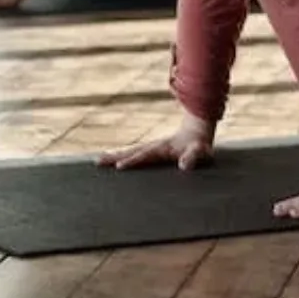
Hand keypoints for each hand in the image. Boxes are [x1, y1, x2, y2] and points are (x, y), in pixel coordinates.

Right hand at [97, 121, 213, 170]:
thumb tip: (184, 166)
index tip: (118, 167)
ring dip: (115, 155)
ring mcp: (152, 148)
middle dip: (116, 156)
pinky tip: (113, 160)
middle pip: (132, 151)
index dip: (133, 161)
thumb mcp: (200, 152)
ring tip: (99, 160)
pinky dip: (122, 156)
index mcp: (163, 148)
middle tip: (98, 161)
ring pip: (130, 151)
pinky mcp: (152, 151)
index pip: (145, 155)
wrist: (198, 131)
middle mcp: (154, 146)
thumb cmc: (200, 145)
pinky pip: (134, 153)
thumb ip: (193, 157)